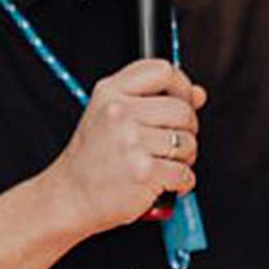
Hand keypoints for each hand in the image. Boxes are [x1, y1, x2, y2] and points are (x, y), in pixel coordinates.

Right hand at [38, 59, 207, 237]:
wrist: (69, 196)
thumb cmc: (90, 160)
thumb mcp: (110, 116)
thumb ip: (154, 100)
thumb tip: (198, 94)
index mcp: (110, 92)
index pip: (162, 71)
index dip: (182, 86)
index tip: (183, 101)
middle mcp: (119, 113)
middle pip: (182, 110)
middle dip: (186, 130)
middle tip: (170, 144)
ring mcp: (131, 141)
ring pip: (187, 143)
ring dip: (184, 159)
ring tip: (161, 164)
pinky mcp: (144, 171)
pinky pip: (185, 173)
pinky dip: (181, 182)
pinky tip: (162, 183)